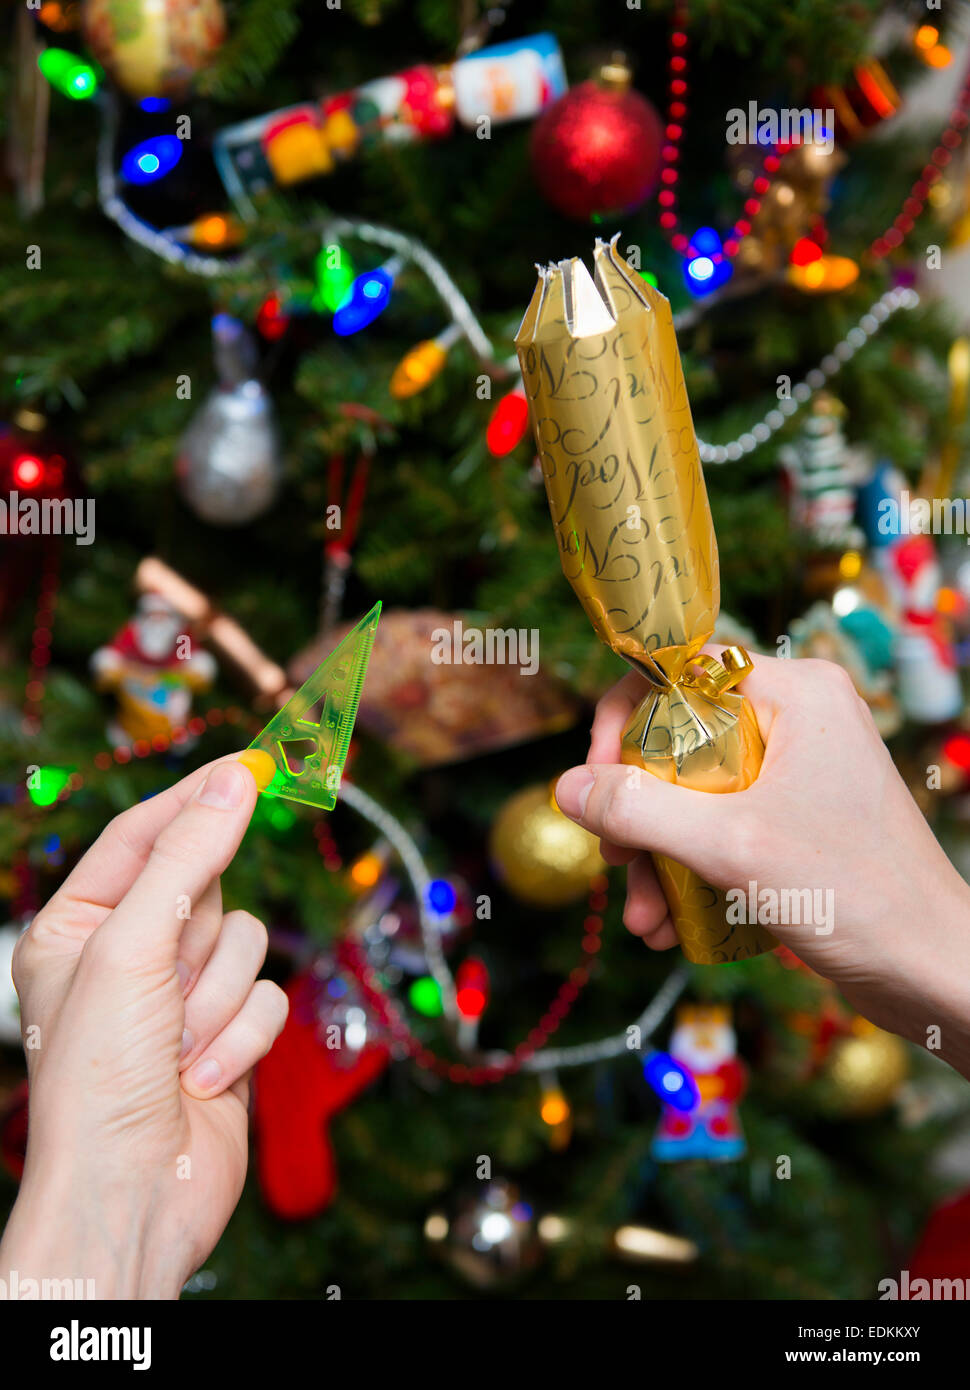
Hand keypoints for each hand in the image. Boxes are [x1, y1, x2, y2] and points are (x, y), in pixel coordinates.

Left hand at [0, 752, 287, 1298]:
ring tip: (178, 1049)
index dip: (196, 796)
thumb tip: (237, 778)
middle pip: (208, 888)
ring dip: (218, 999)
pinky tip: (203, 1079)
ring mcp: (180, 999)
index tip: (254, 759)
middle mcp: (129, 957)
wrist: (132, 1197)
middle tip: (172, 976)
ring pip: (245, 943)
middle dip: (198, 940)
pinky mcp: (227, 1036)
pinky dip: (241, 1037)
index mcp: (78, 928)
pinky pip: (267, 997)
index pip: (141, 834)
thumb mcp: (133, 947)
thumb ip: (190, 856)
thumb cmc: (99, 1077)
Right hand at [555, 653, 969, 1075]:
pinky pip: (724, 825)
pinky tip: (671, 924)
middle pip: (680, 739)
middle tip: (616, 864)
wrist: (933, 970)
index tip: (600, 788)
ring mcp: (802, 769)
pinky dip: (693, 869)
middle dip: (639, 813)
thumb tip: (565, 788)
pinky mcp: (802, 817)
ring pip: (696, 792)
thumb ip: (639, 811)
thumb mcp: (729, 846)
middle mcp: (800, 718)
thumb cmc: (852, 896)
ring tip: (644, 917)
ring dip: (659, 855)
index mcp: (795, 693)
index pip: (679, 673)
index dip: (624, 726)